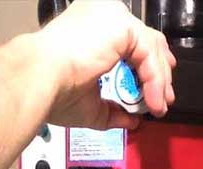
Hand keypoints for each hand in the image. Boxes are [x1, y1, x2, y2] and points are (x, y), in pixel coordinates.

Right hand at [34, 0, 175, 129]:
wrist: (39, 81)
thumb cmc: (50, 88)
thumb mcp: (90, 101)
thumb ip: (113, 108)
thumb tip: (131, 121)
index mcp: (91, 25)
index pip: (131, 38)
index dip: (148, 63)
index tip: (155, 88)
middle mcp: (102, 14)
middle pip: (145, 38)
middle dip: (160, 71)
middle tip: (164, 98)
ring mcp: (112, 15)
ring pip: (151, 47)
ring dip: (159, 80)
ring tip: (157, 106)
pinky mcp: (122, 24)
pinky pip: (149, 54)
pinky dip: (155, 80)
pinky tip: (151, 100)